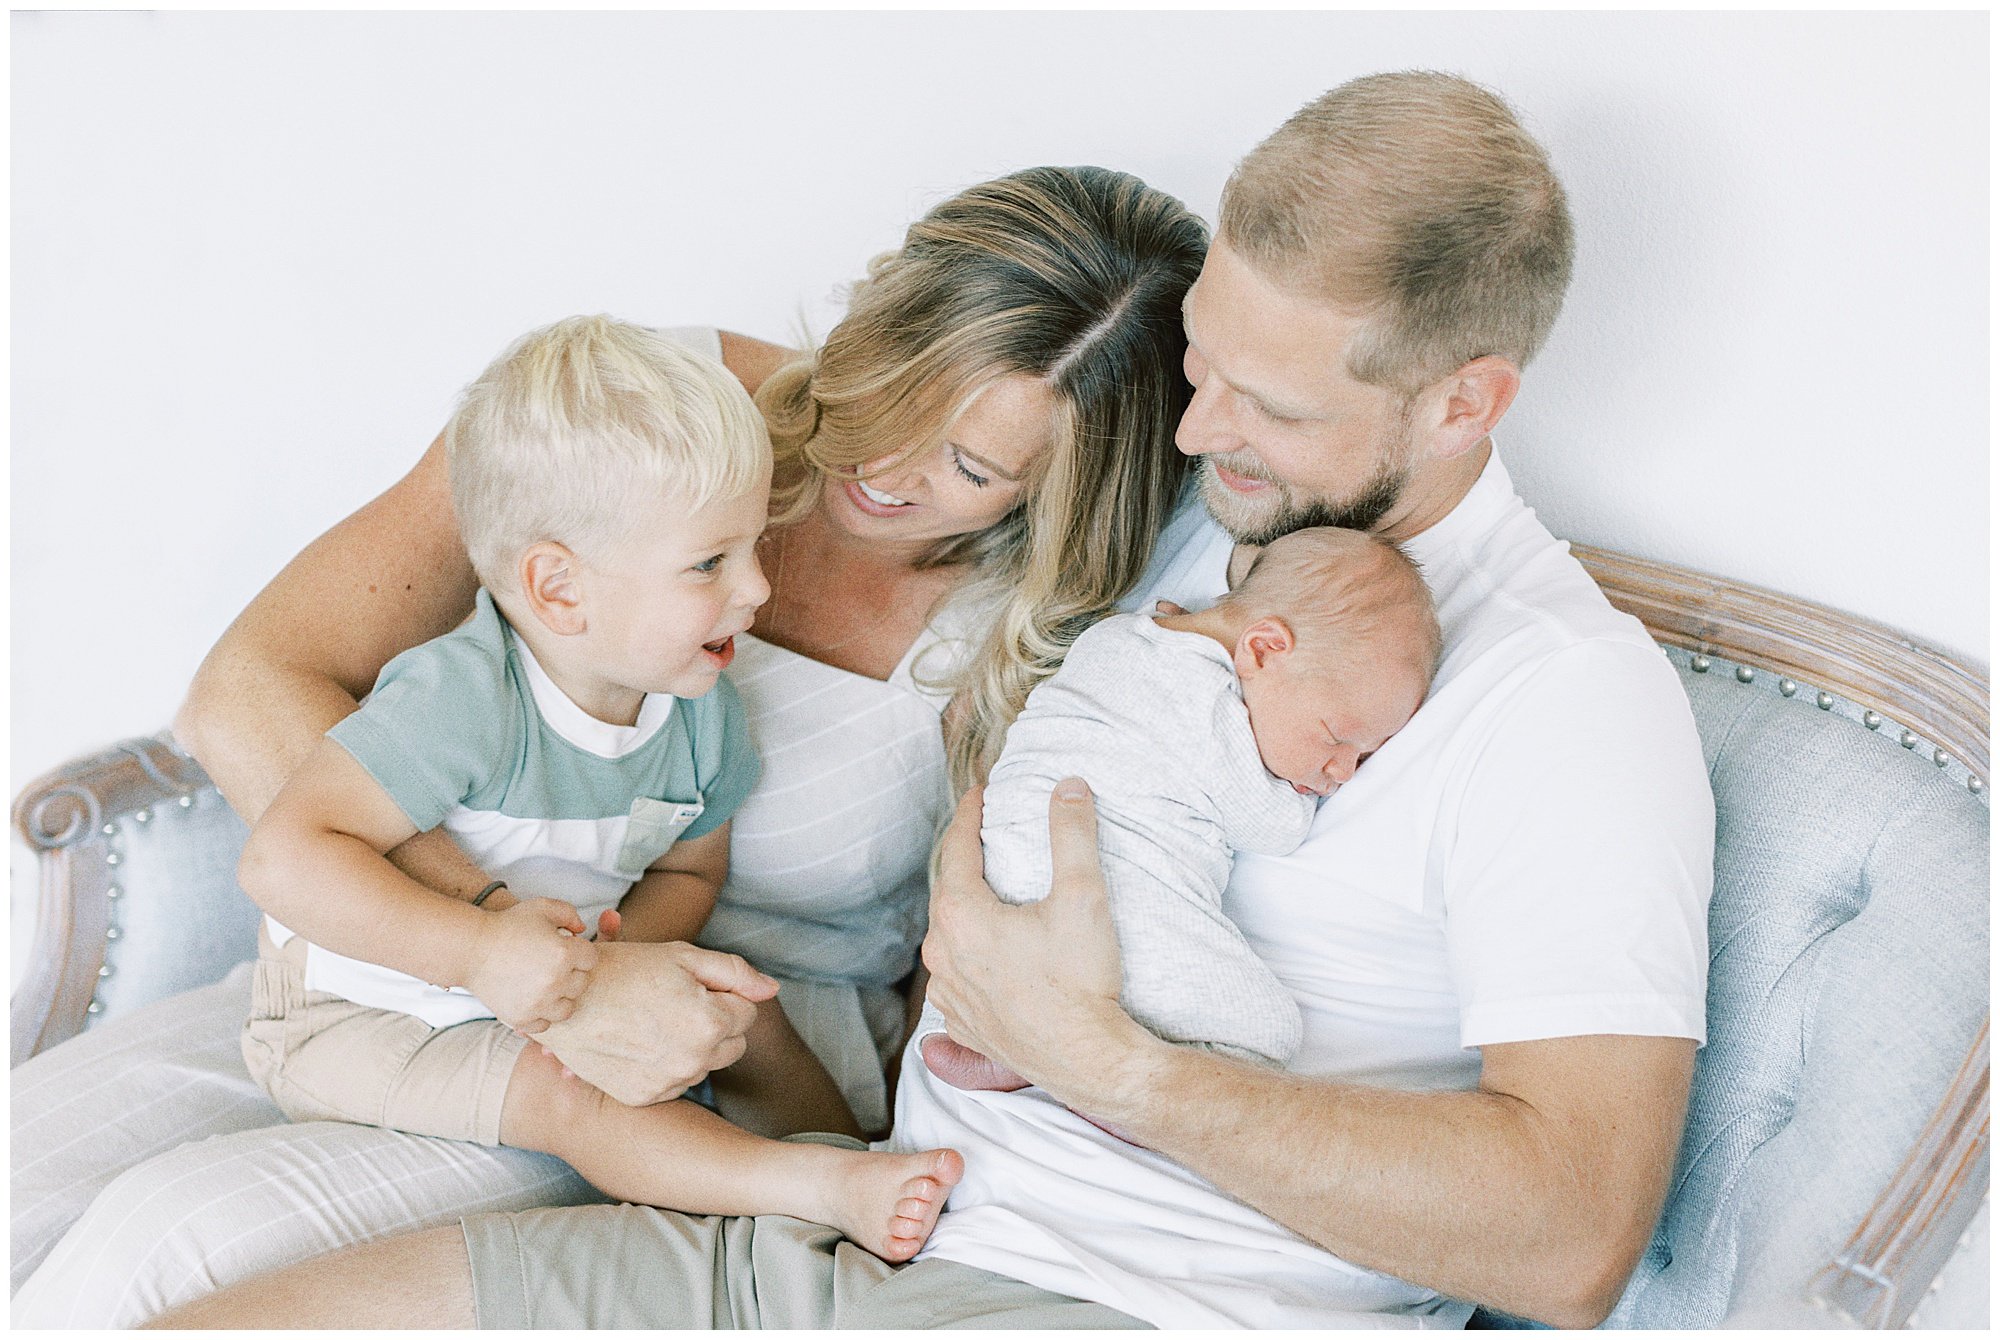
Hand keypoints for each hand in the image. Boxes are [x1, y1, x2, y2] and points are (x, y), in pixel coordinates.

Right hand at [464, 898, 595, 1033]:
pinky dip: (541, 1014)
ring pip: (567, 1008)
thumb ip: (570, 914)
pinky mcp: (522, 1018)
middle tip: (551, 965)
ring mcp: (538, 1003)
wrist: (471, 949)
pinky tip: (533, 999)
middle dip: (571, 973)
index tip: (564, 948)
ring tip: (546, 985)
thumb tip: (582, 931)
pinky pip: (545, 1024)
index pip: (591, 959)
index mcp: (564, 954)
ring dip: (560, 997)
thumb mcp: (542, 907)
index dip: (579, 951)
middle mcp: (555, 981)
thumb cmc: (507, 925)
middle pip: (581, 983)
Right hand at [531, 939, 778, 1105]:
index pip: (748, 1014)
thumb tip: (772, 990)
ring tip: (655, 1021)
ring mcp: (667, 1083)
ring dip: (693, 1047)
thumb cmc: (626, 968)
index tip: (693, 986)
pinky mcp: (644, 1097)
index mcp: (710, 1023)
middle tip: (677, 1003)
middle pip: (732, 1044)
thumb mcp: (684, 956)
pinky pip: (675, 1083)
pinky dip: (667, 1066)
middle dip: (715, 1024)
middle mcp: (694, 1061)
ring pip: (705, 1066)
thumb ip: (736, 973)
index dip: (723, 996)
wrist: (565, 998)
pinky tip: (642, 1043)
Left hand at [921, 779, 1136, 1102]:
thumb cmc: (1081, 982)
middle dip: (964, 862)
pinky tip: (984, 957)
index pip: (956, 848)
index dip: (968, 814)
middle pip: (948, 892)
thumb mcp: (1083, 896)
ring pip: (947, 938)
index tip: (979, 792)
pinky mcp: (964, 1024)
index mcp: (961, 916)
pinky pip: (955, 979)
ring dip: (964, 913)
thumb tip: (1069, 786)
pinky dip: (967, 958)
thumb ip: (1072, 834)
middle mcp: (942, 954)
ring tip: (986, 896)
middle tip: (981, 838)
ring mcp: (949, 994)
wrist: (1088, 1061)